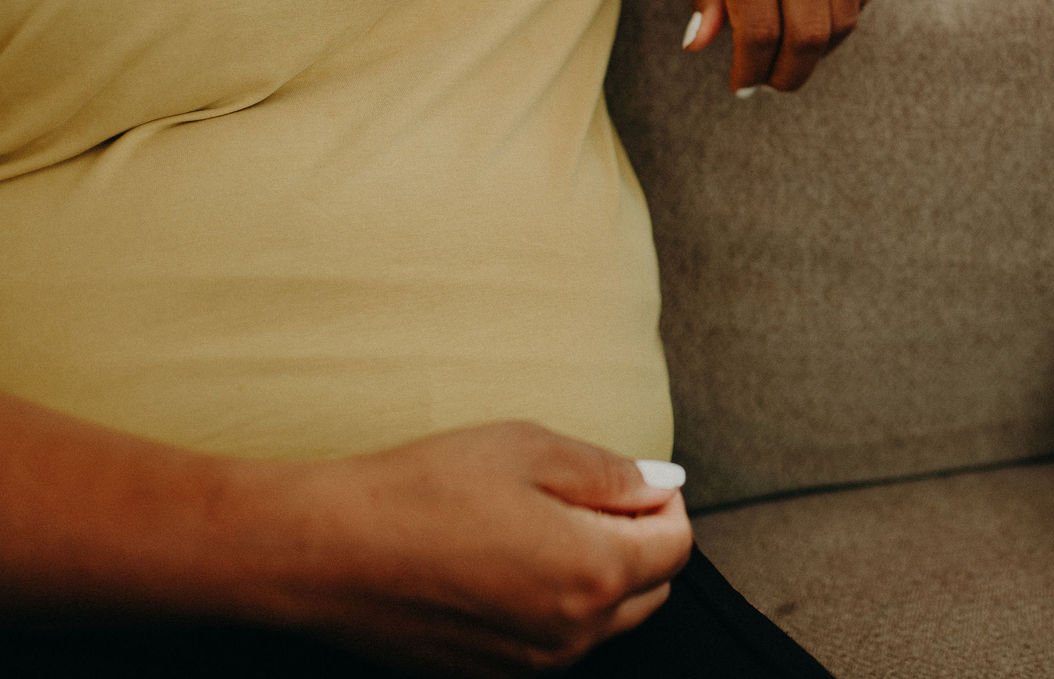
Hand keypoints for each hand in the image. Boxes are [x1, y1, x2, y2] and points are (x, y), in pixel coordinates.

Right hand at [275, 422, 692, 675]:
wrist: (325, 553)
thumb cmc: (425, 490)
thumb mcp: (530, 450)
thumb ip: (610, 472)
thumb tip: (660, 486)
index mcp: (593, 573)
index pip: (676, 545)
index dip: (663, 503)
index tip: (630, 478)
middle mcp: (572, 633)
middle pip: (651, 589)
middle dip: (638, 541)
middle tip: (587, 496)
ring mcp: (531, 663)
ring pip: (607, 621)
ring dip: (600, 576)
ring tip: (540, 525)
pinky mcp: (491, 675)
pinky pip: (556, 643)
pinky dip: (557, 605)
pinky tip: (507, 563)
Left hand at [672, 0, 873, 92]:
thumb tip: (701, 44)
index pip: (759, 25)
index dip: (751, 68)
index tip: (740, 84)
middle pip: (808, 32)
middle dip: (789, 73)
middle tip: (770, 83)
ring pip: (842, 19)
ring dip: (818, 52)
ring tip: (790, 55)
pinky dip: (840, 20)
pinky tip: (812, 18)